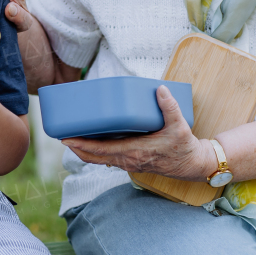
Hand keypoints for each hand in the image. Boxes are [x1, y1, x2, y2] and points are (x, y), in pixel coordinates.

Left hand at [64, 85, 212, 179]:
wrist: (193, 165)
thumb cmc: (184, 147)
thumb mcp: (179, 126)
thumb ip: (169, 107)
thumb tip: (159, 89)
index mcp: (135, 152)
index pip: (101, 150)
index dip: (82, 145)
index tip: (67, 139)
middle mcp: (128, 160)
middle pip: (94, 157)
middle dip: (77, 148)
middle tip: (62, 136)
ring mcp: (129, 163)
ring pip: (100, 160)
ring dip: (85, 151)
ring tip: (72, 138)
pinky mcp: (132, 162)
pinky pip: (108, 159)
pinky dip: (96, 153)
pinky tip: (92, 142)